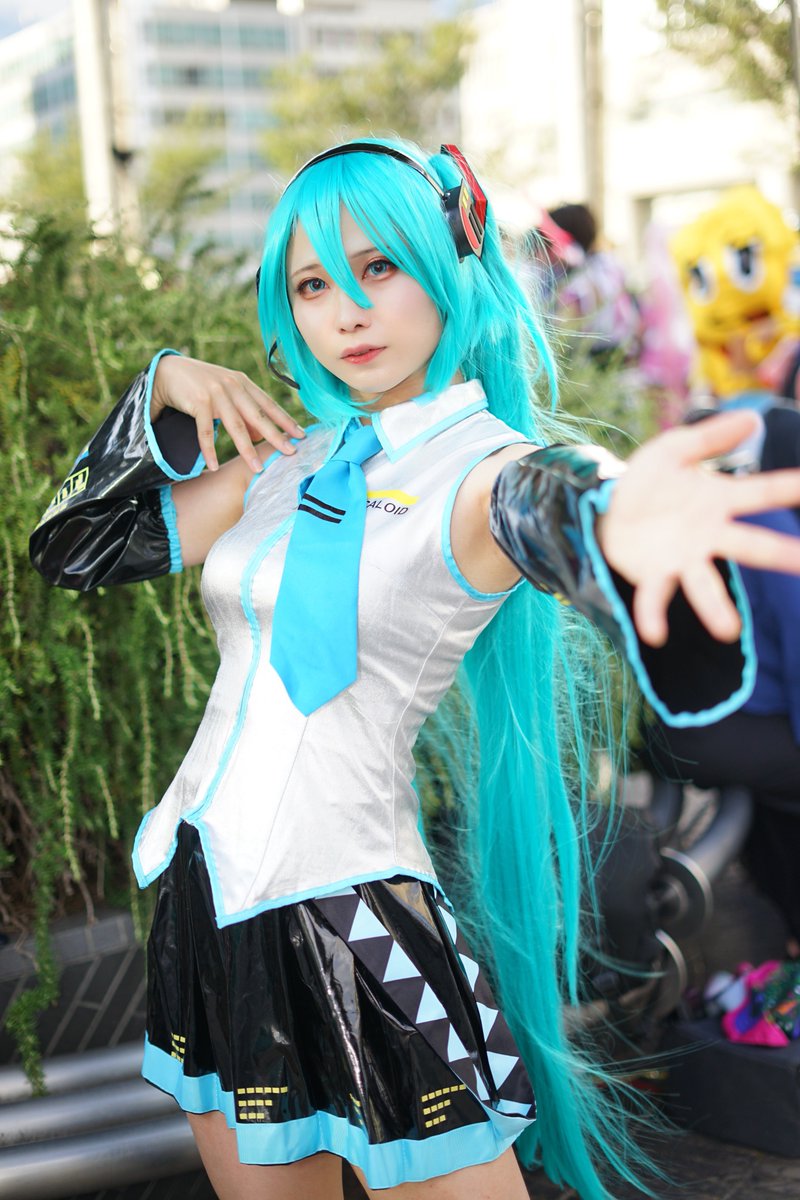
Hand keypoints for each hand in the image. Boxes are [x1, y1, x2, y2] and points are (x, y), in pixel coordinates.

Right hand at [151, 354, 304, 471]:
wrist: (168, 372)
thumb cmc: (200, 385)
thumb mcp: (226, 395)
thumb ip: (243, 412)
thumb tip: (258, 436)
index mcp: (243, 383)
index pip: (269, 404)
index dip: (285, 420)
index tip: (301, 435)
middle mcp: (233, 386)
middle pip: (258, 416)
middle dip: (276, 436)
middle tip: (290, 452)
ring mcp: (216, 393)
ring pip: (236, 426)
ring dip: (247, 450)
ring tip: (257, 468)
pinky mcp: (198, 402)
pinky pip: (206, 431)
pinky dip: (210, 450)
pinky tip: (214, 466)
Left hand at [597, 409, 799, 645]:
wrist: (607, 506)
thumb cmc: (650, 479)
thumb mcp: (674, 449)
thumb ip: (710, 437)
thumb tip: (753, 418)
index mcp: (719, 500)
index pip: (761, 493)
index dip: (788, 489)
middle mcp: (708, 534)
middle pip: (750, 547)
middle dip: (781, 556)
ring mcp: (682, 558)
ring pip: (705, 584)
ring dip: (716, 608)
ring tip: (728, 630)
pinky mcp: (653, 574)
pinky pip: (655, 597)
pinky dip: (654, 615)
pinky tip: (656, 634)